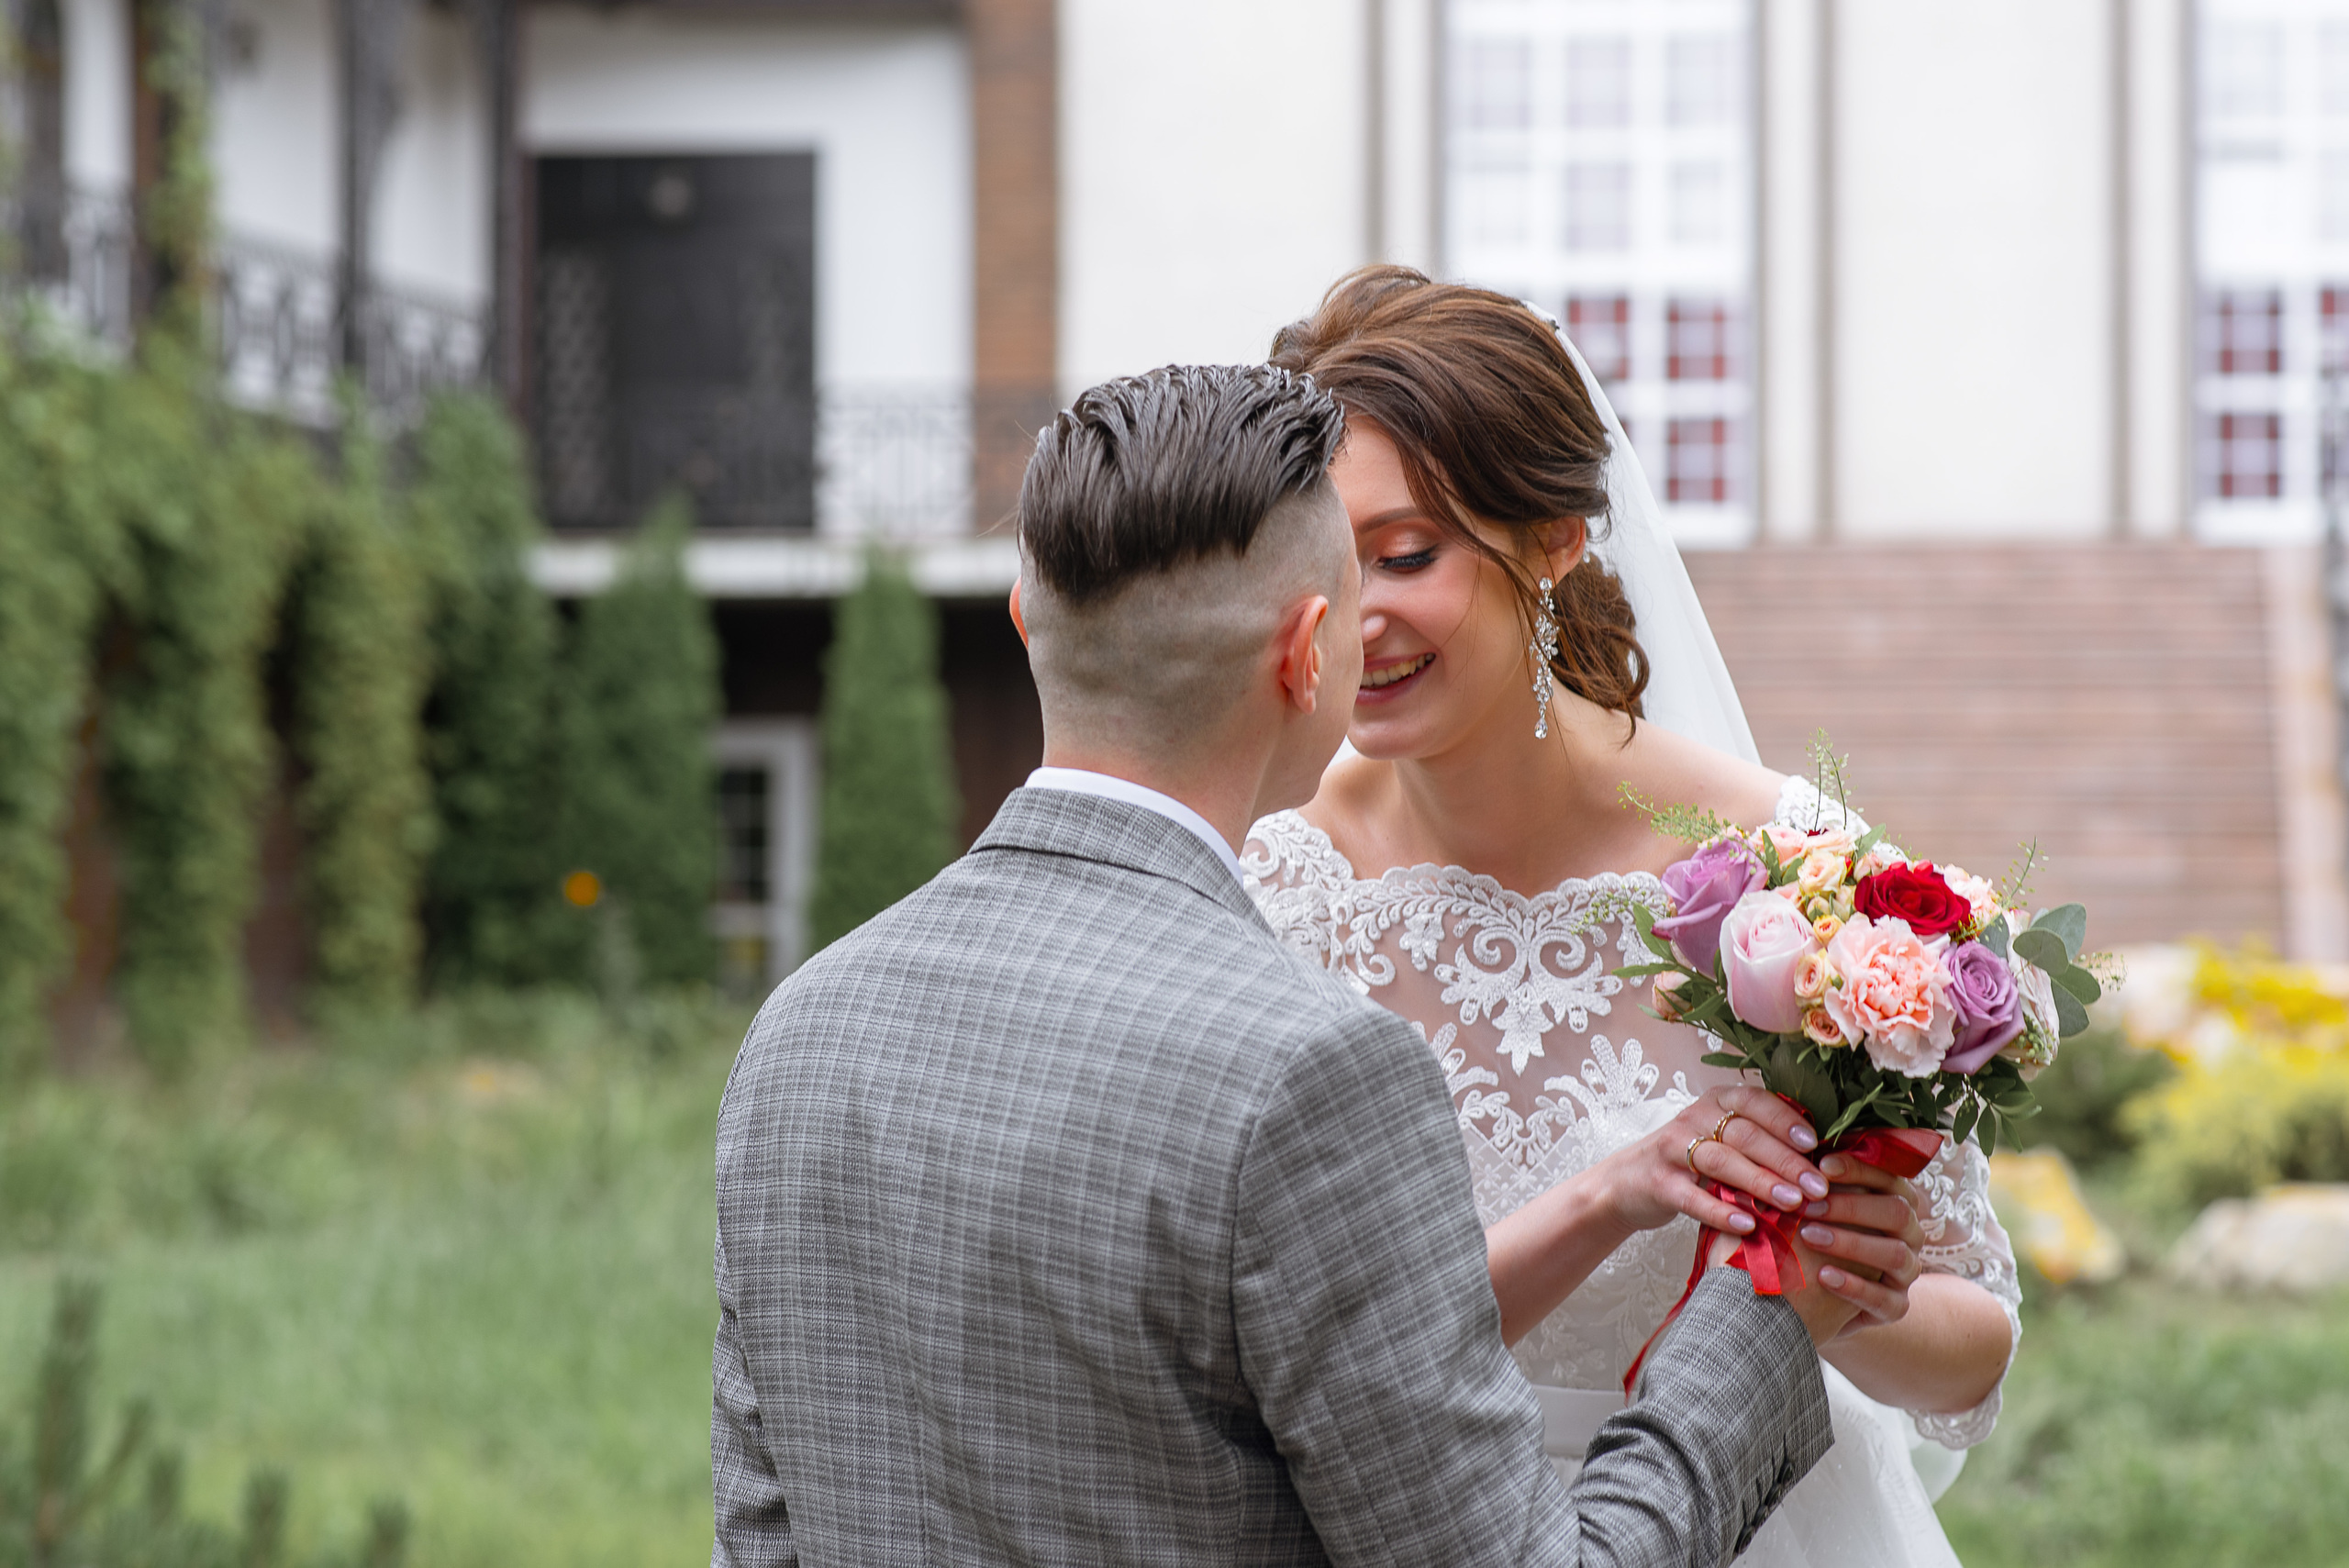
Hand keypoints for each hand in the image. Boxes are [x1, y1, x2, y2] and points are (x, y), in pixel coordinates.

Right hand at [1596, 1086, 1830, 1240]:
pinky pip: (1692, 1197)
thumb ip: (1761, 1141)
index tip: (1815, 1145)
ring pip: (1721, 1161)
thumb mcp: (1724, 1140)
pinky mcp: (1658, 1182)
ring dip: (1760, 1182)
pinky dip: (1721, 1212)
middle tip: (1818, 1187)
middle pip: (1744, 1134)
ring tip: (1792, 1203)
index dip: (1785, 1120)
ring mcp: (1672, 1148)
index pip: (1755, 1101)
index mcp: (1716, 1101)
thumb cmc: (1692, 1162)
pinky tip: (1748, 1226)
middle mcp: (1693, 1117)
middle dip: (1785, 1160)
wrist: (1629, 1183)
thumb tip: (1822, 1159)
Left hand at [1705, 1155, 1923, 1346]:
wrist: (1814, 1297)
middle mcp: (1909, 1232)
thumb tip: (1786, 1141)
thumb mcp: (1809, 1204)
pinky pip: (1888, 1300)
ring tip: (1810, 1237)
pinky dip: (1855, 1287)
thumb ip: (1809, 1179)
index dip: (1858, 1168)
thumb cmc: (1808, 1235)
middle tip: (1808, 1206)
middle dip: (1852, 1206)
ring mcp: (1906, 1271)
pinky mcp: (1896, 1306)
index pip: (1888, 1175)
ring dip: (1852, 1243)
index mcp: (1894, 1198)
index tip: (1820, 1164)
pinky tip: (1824, 1277)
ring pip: (1896, 1254)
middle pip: (1897, 1211)